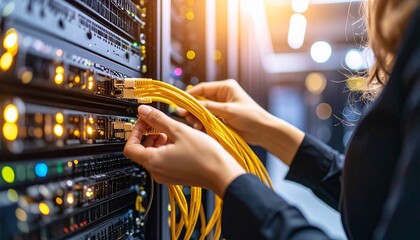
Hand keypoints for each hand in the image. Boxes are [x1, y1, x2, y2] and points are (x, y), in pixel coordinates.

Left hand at [123, 105, 245, 196]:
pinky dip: (167, 149)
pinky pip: (164, 161)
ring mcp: (166, 175)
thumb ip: (158, 119)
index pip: (130, 146)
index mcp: (153, 161)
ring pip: (153, 155)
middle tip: (158, 122)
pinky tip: (180, 141)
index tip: (144, 120)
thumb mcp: (179, 130)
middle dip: (148, 134)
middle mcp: (156, 171)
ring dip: (158, 140)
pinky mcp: (175, 176)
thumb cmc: (205, 156)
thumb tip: (143, 110)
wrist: (223, 174)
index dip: (135, 131)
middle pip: (141, 150)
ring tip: (172, 131)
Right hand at [177, 79, 272, 145]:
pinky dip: (203, 123)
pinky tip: (199, 128)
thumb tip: (189, 106)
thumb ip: (208, 108)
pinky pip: (208, 119)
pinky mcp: (222, 118)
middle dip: (192, 108)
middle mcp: (222, 96)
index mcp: (225, 87)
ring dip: (197, 117)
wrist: (263, 131)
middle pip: (201, 100)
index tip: (179, 102)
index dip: (190, 95)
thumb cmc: (250, 116)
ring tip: (193, 123)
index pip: (203, 88)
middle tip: (183, 115)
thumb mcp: (227, 110)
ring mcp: (222, 107)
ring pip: (203, 110)